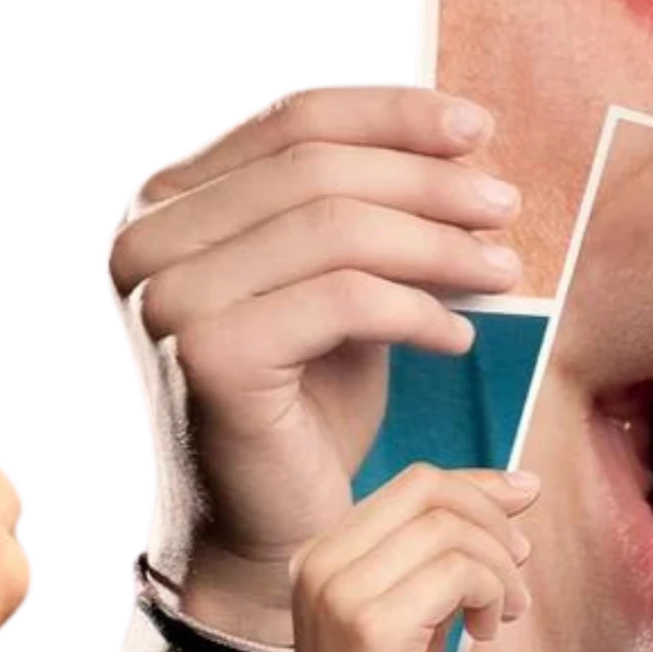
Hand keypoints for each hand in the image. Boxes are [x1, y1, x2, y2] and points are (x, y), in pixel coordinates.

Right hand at [107, 83, 521, 637]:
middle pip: (317, 166)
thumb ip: (364, 206)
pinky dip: (417, 309)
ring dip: (438, 243)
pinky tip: (456, 336)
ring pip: (334, 227)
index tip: (479, 127)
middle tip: (505, 205)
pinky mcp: (205, 352)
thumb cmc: (304, 405)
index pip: (293, 118)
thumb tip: (460, 136)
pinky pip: (342, 300)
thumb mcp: (334, 280)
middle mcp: (146, 237)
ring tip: (503, 272)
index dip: (393, 113)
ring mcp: (167, 295)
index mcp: (166, 201)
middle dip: (427, 180)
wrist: (260, 538)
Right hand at [286, 464, 536, 651]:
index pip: (411, 485)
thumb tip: (512, 493)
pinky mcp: (371, 627)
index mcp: (320, 555)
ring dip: (497, 567)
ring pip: (448, 529)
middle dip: (491, 516)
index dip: (477, 484)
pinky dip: (491, 592)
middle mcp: (319, 563)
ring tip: (506, 613)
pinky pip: (457, 572)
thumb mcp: (409, 615)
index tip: (526, 494)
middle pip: (427, 490)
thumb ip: (440, 558)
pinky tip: (487, 632)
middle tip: (520, 564)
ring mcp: (340, 592)